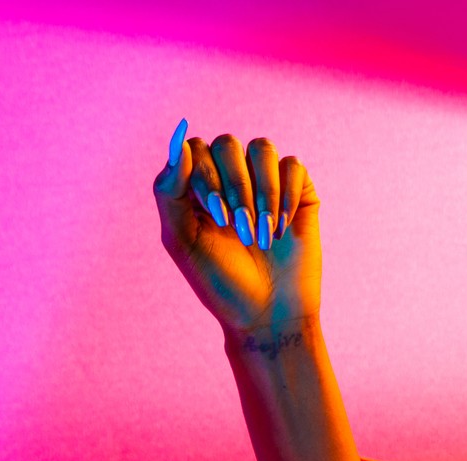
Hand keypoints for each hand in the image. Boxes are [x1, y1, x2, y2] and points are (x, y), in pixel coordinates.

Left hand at [152, 122, 320, 333]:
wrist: (266, 313)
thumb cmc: (219, 282)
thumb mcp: (181, 240)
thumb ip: (169, 191)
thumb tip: (180, 142)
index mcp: (197, 188)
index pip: (195, 149)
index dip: (205, 177)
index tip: (216, 217)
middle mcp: (230, 178)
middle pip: (227, 144)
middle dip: (234, 187)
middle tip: (239, 229)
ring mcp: (265, 181)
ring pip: (262, 148)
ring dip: (261, 192)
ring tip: (261, 233)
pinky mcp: (297, 190)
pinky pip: (292, 166)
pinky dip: (285, 197)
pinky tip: (281, 228)